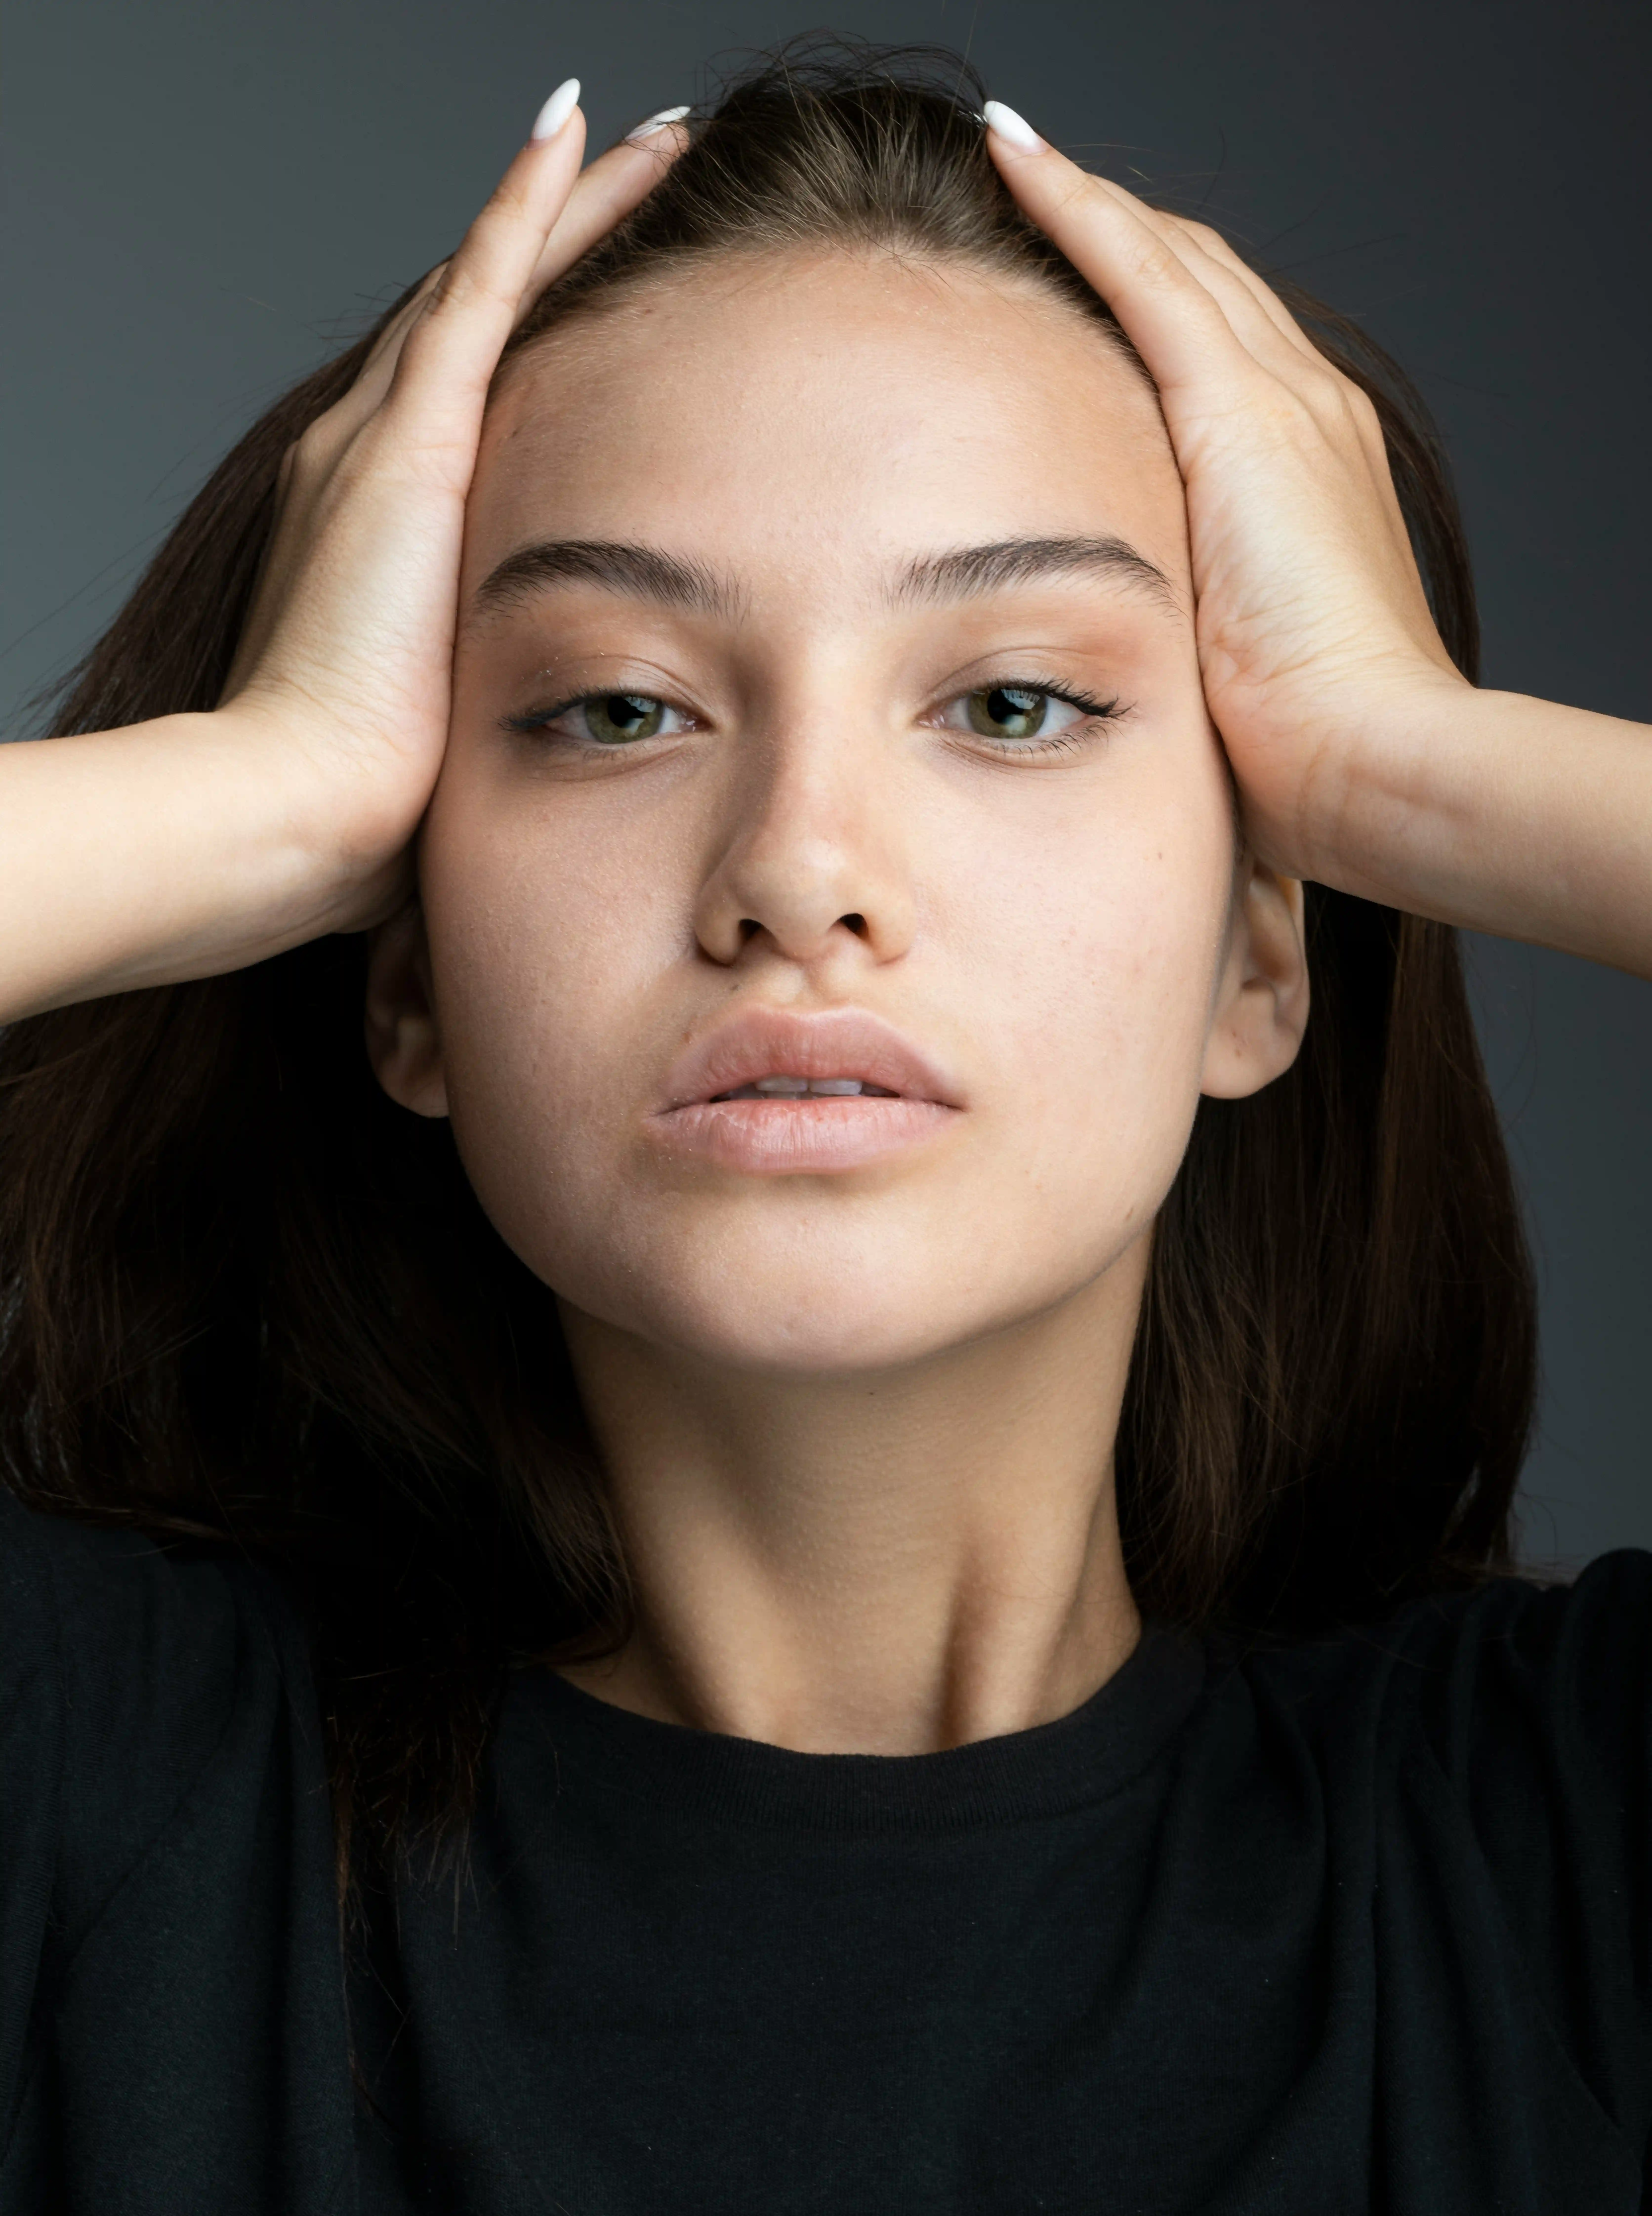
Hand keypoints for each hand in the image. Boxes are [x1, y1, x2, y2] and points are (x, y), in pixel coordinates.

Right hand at [220, 87, 685, 929]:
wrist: (294, 808)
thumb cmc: (363, 800)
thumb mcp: (438, 716)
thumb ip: (480, 685)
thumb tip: (544, 730)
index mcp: (377, 525)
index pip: (464, 397)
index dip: (524, 334)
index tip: (591, 295)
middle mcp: (368, 458)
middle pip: (476, 321)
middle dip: (551, 246)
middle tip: (630, 174)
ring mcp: (383, 441)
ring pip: (490, 283)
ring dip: (566, 208)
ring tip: (645, 142)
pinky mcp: (409, 443)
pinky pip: (481, 291)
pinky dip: (528, 214)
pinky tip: (580, 138)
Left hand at [984, 106, 1464, 886]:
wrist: (1372, 758)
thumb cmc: (1304, 748)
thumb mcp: (1235, 658)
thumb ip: (1194, 617)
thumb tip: (1124, 649)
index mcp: (1305, 468)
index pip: (1217, 346)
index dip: (1149, 297)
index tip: (1078, 280)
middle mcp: (1304, 411)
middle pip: (1198, 282)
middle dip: (1121, 234)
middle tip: (1032, 193)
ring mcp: (1281, 402)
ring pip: (1171, 258)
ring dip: (1092, 205)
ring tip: (1013, 161)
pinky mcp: (1240, 411)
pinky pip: (1144, 274)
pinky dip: (1081, 211)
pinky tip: (1020, 164)